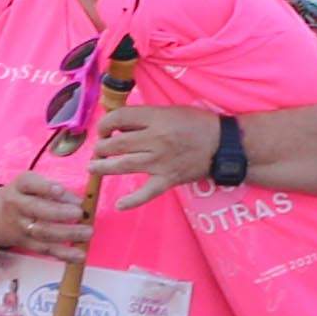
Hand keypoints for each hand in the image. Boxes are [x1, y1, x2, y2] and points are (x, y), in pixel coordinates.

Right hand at [0, 172, 90, 263]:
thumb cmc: (23, 196)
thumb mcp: (32, 184)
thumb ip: (54, 189)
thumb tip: (79, 202)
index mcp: (20, 186)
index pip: (29, 184)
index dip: (45, 187)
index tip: (60, 190)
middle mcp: (17, 205)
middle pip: (36, 210)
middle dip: (60, 213)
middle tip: (80, 213)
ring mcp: (20, 226)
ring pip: (42, 232)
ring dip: (67, 234)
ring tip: (87, 233)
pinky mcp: (26, 243)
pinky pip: (45, 249)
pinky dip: (64, 254)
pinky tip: (80, 255)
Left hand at [90, 102, 220, 201]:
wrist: (222, 144)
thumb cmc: (197, 123)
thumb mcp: (170, 111)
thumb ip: (145, 117)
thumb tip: (119, 124)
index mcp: (156, 119)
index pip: (119, 118)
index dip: (105, 123)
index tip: (103, 129)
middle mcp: (155, 140)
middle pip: (117, 144)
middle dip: (101, 146)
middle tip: (98, 149)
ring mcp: (160, 162)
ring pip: (124, 165)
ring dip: (104, 167)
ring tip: (94, 167)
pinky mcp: (168, 179)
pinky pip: (147, 193)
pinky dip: (132, 201)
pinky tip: (119, 205)